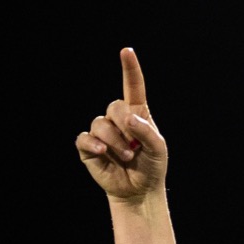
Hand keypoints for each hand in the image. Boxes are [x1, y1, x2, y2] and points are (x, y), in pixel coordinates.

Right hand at [77, 48, 168, 202]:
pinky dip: (94, 144)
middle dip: (125, 124)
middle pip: (114, 106)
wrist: (139, 191)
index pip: (132, 87)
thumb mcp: (158, 149)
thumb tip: (129, 119)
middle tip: (135, 145)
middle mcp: (117, 119)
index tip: (126, 52)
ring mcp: (102, 133)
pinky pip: (85, 138)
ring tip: (127, 156)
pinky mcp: (89, 148)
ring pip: (100, 124)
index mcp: (137, 113)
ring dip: (115, 141)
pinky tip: (104, 153)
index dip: (129, 69)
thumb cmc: (151, 167)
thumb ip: (146, 132)